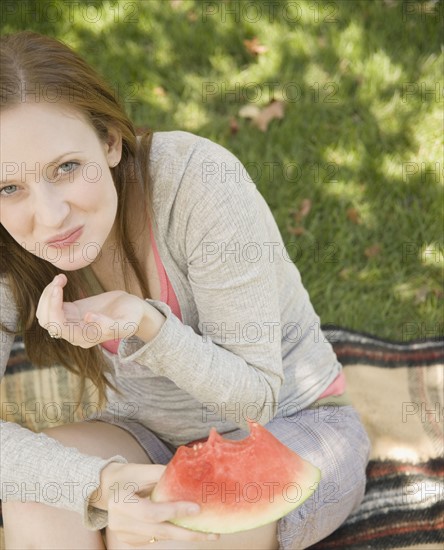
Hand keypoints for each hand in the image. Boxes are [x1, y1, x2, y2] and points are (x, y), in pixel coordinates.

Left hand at [36, 274, 162, 347]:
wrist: (133, 309)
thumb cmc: (132, 317)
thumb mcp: (126, 322)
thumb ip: (109, 324)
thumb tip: (87, 317)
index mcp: (84, 339)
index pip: (58, 326)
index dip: (53, 307)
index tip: (59, 287)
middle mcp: (73, 333)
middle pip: (47, 320)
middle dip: (48, 299)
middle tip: (59, 279)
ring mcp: (71, 322)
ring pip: (45, 313)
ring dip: (48, 295)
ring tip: (60, 278)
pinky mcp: (71, 310)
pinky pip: (52, 304)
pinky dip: (52, 291)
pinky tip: (62, 279)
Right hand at [92, 462, 218, 545]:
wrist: (105, 488)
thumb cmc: (126, 475)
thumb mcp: (141, 469)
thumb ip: (163, 474)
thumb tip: (190, 473)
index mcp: (121, 502)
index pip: (151, 512)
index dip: (174, 511)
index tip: (197, 508)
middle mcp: (119, 522)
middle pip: (159, 531)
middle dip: (187, 533)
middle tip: (211, 534)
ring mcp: (123, 534)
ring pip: (159, 537)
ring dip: (182, 534)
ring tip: (206, 532)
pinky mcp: (129, 540)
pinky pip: (155, 538)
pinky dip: (171, 532)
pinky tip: (185, 528)